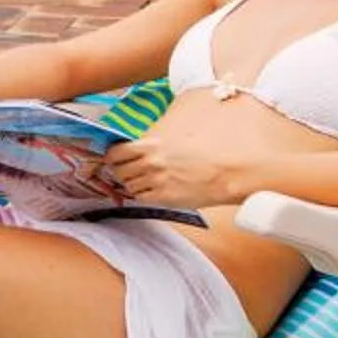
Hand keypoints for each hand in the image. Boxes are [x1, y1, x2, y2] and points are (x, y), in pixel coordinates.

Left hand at [104, 122, 250, 210]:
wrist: (224, 172)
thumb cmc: (205, 154)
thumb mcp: (177, 139)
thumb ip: (155, 143)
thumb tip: (138, 146)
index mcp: (152, 144)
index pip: (116, 152)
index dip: (112, 157)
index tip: (113, 160)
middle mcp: (151, 162)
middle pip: (119, 171)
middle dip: (121, 172)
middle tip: (128, 173)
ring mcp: (156, 181)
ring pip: (129, 186)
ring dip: (133, 185)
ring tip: (145, 182)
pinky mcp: (164, 197)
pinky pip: (142, 198)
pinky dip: (144, 196)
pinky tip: (154, 191)